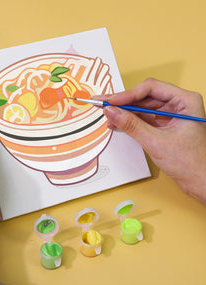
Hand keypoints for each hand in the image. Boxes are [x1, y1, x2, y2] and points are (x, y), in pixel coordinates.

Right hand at [94, 78, 205, 202]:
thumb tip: (112, 112)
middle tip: (103, 103)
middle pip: (144, 96)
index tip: (111, 101)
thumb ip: (132, 125)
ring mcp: (170, 115)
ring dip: (124, 112)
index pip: (151, 89)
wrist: (200, 181)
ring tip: (107, 115)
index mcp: (185, 101)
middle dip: (123, 102)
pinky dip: (130, 121)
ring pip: (142, 107)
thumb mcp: (156, 142)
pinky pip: (143, 118)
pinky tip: (117, 123)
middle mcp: (178, 104)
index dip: (128, 94)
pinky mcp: (163, 125)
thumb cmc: (191, 163)